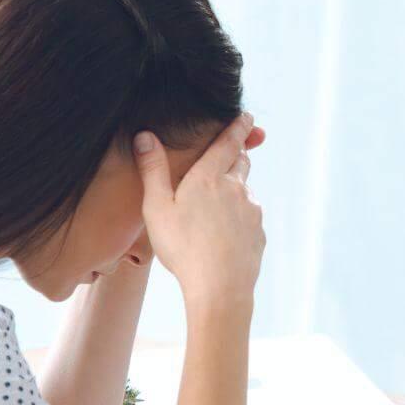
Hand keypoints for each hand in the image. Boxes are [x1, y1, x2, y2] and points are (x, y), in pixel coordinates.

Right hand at [133, 114, 264, 315]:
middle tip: (231, 150)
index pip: (228, 142)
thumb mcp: (157, 208)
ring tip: (217, 202)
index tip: (247, 116)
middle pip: (241, 162)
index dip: (238, 126)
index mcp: (209, 177)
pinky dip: (240, 215)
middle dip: (237, 153)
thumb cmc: (183, 248)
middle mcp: (236, 188)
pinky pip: (250, 215)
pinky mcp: (259, 232)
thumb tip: (145, 136)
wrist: (220, 288)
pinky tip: (224, 232)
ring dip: (235, 188)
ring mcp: (252, 210)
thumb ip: (152, 170)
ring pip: (245, 189)